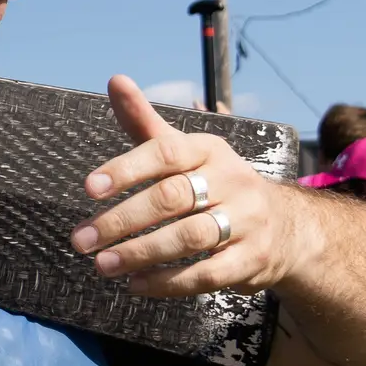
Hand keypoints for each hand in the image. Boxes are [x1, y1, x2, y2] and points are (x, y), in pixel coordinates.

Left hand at [70, 76, 317, 297]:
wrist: (284, 226)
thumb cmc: (215, 182)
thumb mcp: (183, 150)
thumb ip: (144, 122)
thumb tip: (115, 80)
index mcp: (209, 149)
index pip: (165, 153)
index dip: (126, 169)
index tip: (90, 188)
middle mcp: (232, 180)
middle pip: (171, 198)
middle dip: (121, 220)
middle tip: (82, 240)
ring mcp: (246, 220)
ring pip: (189, 238)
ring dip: (140, 253)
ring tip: (103, 265)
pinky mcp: (253, 259)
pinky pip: (207, 274)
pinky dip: (168, 282)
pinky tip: (136, 284)